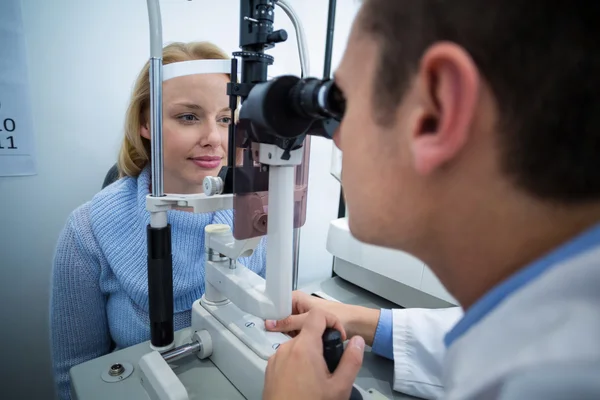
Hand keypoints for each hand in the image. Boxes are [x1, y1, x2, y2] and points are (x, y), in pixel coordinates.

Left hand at [263, 308, 365, 399]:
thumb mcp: (339, 387)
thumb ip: (351, 360)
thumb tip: (357, 340)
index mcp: (304, 347)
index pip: (317, 314)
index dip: (332, 321)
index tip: (339, 338)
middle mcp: (286, 348)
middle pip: (308, 333)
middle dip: (322, 344)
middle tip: (331, 366)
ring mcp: (275, 358)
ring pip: (297, 346)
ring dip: (309, 355)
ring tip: (318, 379)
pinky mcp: (269, 369)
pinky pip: (286, 357)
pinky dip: (297, 363)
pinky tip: (303, 383)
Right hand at [265, 291, 380, 345]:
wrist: (357, 325)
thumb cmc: (338, 315)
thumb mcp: (310, 318)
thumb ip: (289, 322)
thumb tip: (268, 324)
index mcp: (296, 298)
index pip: (276, 304)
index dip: (269, 315)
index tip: (261, 327)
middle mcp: (296, 307)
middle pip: (280, 317)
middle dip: (276, 328)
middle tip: (269, 340)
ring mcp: (301, 319)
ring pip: (286, 327)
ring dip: (285, 336)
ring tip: (278, 347)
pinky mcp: (307, 329)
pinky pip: (295, 334)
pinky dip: (293, 341)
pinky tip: (288, 350)